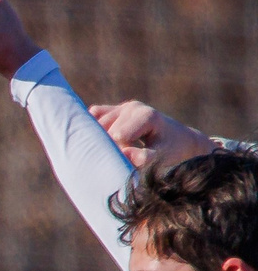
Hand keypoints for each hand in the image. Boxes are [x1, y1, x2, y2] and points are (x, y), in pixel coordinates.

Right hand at [94, 99, 213, 171]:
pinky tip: (100, 141)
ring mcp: (122, 107)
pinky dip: (91, 130)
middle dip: (108, 147)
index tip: (126, 163)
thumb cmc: (170, 152)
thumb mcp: (161, 157)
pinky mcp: (113, 110)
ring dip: (99, 142)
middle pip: (105, 131)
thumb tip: (124, 154)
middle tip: (122, 159)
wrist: (177, 141)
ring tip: (115, 152)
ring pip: (95, 126)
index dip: (117, 152)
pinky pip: (93, 117)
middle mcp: (133, 107)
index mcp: (146, 116)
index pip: (117, 135)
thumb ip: (144, 158)